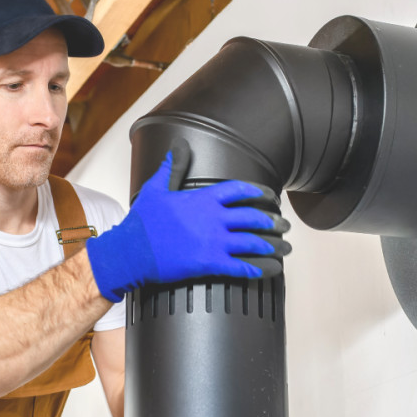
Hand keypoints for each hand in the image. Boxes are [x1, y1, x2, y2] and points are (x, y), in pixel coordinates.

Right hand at [86, 141, 290, 301]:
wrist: (131, 250)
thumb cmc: (143, 222)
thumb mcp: (157, 188)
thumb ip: (173, 167)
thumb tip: (179, 146)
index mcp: (204, 199)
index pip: (240, 190)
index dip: (260, 193)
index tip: (272, 197)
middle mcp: (214, 218)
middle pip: (254, 217)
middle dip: (273, 221)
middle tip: (284, 226)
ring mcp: (214, 241)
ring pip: (254, 242)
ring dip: (273, 246)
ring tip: (285, 248)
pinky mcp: (210, 263)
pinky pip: (242, 267)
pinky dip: (260, 269)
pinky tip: (271, 269)